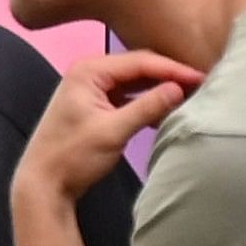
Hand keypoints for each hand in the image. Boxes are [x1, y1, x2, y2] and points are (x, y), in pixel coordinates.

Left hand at [16, 49, 201, 206]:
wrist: (43, 184)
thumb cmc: (73, 156)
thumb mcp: (113, 131)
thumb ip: (147, 107)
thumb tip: (180, 88)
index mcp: (89, 70)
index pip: (140, 61)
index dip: (172, 69)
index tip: (202, 77)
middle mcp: (89, 72)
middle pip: (138, 67)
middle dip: (168, 75)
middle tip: (202, 84)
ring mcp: (91, 88)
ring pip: (135, 82)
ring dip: (159, 88)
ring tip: (190, 95)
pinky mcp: (95, 105)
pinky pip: (128, 96)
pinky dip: (147, 102)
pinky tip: (167, 110)